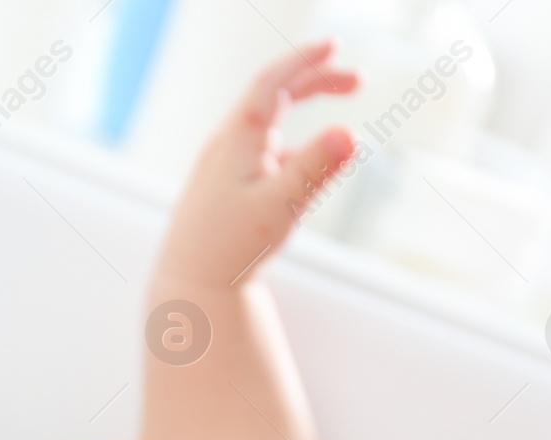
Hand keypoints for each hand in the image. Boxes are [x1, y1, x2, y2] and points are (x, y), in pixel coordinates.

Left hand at [155, 40, 358, 288]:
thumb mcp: (279, 207)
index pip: (271, 84)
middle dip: (317, 78)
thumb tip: (350, 134)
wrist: (191, 283)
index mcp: (237, 140)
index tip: (334, 45)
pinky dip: (296, 145)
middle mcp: (228, 144)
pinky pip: (268, 152)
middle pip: (275, 96)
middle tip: (358, 77)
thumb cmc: (230, 248)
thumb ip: (315, 169)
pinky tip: (315, 162)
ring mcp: (227, 164)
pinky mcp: (230, 185)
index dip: (303, 60)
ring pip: (273, 122)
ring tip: (348, 90)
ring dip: (309, 106)